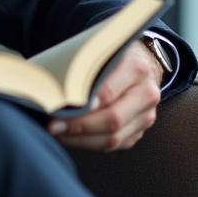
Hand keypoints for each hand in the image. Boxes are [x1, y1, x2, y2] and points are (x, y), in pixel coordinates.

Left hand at [47, 40, 163, 151]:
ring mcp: (145, 116)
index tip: (61, 108)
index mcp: (136, 68)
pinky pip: (112, 146)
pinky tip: (69, 137)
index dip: (85, 104)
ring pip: (113, 138)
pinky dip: (87, 143)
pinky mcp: (139, 131)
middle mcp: (146, 94)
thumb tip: (51, 89)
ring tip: (57, 133)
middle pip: (112, 119)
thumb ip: (82, 66)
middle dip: (79, 126)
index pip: (108, 91)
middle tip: (53, 125)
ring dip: (80, 139)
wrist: (137, 66)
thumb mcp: (98, 51)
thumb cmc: (109, 57)